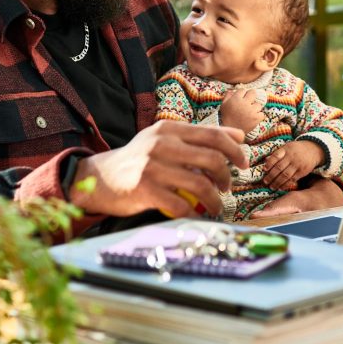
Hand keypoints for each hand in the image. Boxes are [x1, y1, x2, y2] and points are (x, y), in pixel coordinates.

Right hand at [70, 120, 245, 218]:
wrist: (98, 178)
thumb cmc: (138, 160)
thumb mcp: (164, 140)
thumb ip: (198, 137)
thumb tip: (238, 136)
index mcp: (168, 128)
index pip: (212, 134)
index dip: (234, 150)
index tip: (244, 163)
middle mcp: (160, 144)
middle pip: (211, 159)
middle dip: (226, 176)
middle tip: (227, 187)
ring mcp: (152, 167)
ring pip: (200, 184)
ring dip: (214, 199)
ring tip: (216, 205)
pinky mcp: (144, 190)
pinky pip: (181, 205)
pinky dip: (194, 213)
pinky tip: (196, 215)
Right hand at [221, 88, 266, 132]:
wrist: (230, 130)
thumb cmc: (225, 117)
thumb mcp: (223, 105)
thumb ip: (228, 96)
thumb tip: (232, 90)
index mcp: (236, 98)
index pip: (243, 90)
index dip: (242, 94)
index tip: (241, 98)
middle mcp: (245, 103)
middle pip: (253, 92)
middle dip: (251, 96)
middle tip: (249, 101)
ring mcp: (251, 111)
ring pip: (258, 104)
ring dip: (255, 108)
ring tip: (250, 112)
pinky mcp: (256, 118)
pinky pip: (262, 114)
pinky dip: (259, 116)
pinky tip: (253, 118)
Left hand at [262, 140, 324, 190]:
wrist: (313, 149)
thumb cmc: (296, 149)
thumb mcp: (287, 147)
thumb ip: (277, 153)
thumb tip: (266, 160)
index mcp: (286, 149)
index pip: (276, 156)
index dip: (269, 163)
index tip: (264, 170)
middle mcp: (292, 157)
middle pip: (279, 167)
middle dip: (271, 176)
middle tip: (265, 182)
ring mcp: (297, 164)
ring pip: (285, 175)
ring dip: (277, 182)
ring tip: (272, 187)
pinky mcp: (302, 171)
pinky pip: (292, 179)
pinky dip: (286, 184)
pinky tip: (281, 187)